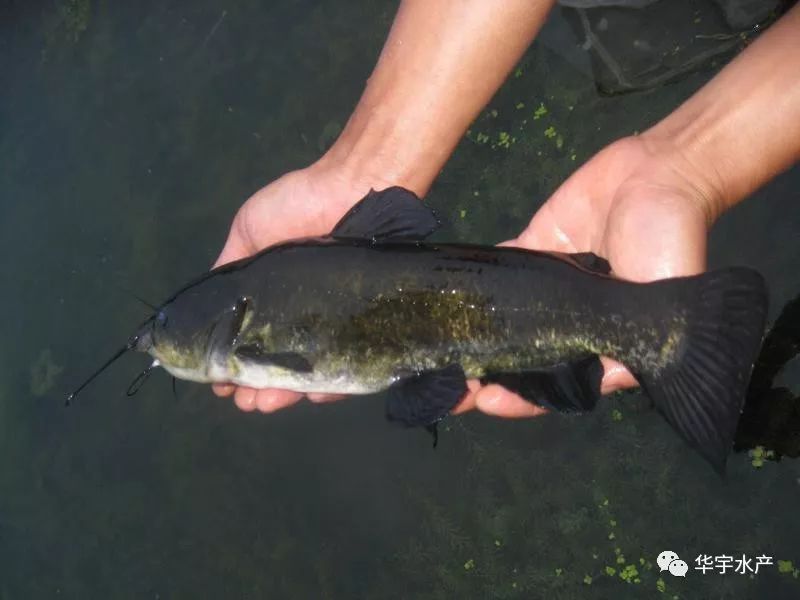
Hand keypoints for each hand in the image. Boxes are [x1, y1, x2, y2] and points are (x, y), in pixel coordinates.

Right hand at [212, 163, 395, 411]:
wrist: (353, 190)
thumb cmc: (296, 207)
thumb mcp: (247, 234)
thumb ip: (228, 271)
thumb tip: (201, 310)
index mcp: (274, 297)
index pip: (252, 341)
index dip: (235, 366)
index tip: (219, 383)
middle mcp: (305, 315)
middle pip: (281, 364)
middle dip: (259, 388)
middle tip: (244, 401)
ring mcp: (336, 323)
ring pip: (312, 372)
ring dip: (287, 394)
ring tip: (266, 404)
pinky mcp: (365, 327)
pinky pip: (351, 365)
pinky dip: (331, 385)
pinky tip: (312, 394)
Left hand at [455, 135, 714, 416]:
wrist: (660, 175)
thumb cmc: (670, 245)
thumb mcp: (657, 309)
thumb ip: (627, 350)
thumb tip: (590, 385)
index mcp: (600, 344)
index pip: (554, 384)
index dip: (521, 400)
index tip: (486, 402)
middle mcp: (570, 321)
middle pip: (520, 357)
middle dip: (484, 374)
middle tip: (446, 384)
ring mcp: (549, 287)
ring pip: (502, 320)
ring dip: (471, 334)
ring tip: (436, 350)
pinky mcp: (536, 249)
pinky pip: (501, 269)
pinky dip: (476, 282)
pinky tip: (446, 298)